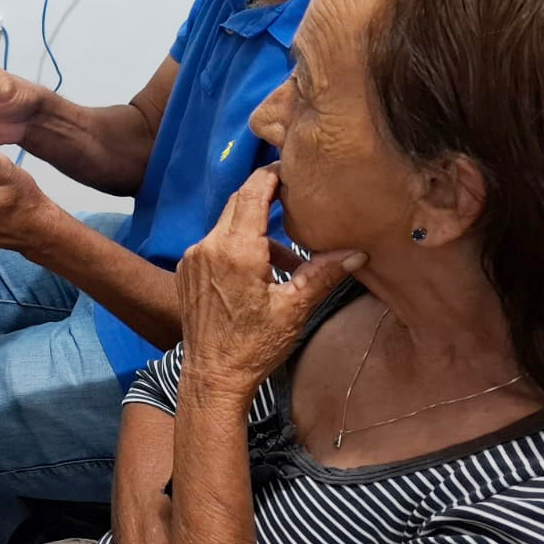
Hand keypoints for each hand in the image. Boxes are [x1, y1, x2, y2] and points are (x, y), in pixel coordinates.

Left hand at [175, 166, 365, 400]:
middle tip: (294, 199)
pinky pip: (214, 245)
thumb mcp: (294, 309)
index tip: (289, 168)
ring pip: (227, 226)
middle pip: (237, 205)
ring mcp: (193, 258)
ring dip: (255, 231)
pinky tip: (259, 272)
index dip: (270, 176)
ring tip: (287, 261)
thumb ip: (322, 275)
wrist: (212, 375)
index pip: (252, 194)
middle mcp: (209, 246)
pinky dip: (237, 247)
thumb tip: (356, 253)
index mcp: (236, 250)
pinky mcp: (186, 271)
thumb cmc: (255, 345)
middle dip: (265, 199)